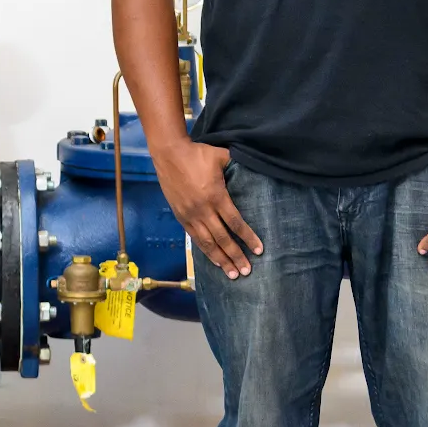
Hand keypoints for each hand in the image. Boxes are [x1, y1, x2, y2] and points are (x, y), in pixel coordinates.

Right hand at [150, 139, 261, 277]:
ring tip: (231, 273)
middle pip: (222, 238)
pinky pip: (195, 238)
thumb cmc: (197, 153)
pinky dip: (206, 251)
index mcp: (216, 196)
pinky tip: (214, 260)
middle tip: (247, 271)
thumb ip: (236, 167)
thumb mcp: (221, 157)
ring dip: (221, 259)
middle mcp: (203, 210)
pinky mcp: (181, 216)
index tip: (259, 250)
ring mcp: (190, 215)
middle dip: (236, 256)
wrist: (169, 153)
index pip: (235, 222)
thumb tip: (252, 169)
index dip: (248, 237)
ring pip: (208, 242)